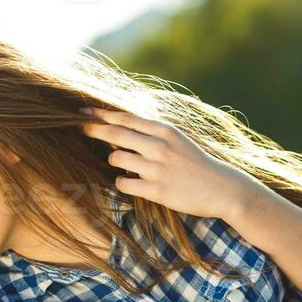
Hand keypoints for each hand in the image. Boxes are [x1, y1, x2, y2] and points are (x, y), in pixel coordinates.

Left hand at [78, 106, 250, 222]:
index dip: (102, 114)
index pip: (126, 118)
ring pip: (116, 158)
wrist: (221, 188)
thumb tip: (124, 125)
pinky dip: (122, 182)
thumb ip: (152, 132)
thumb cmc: (195, 163)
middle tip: (80, 127)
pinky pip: (124, 183)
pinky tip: (131, 182)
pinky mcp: (156, 190)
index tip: (83, 110)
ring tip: (125, 164)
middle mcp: (159, 146)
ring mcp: (156, 168)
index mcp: (164, 130)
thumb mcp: (177, 139)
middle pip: (116, 134)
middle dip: (94, 129)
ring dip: (114, 161)